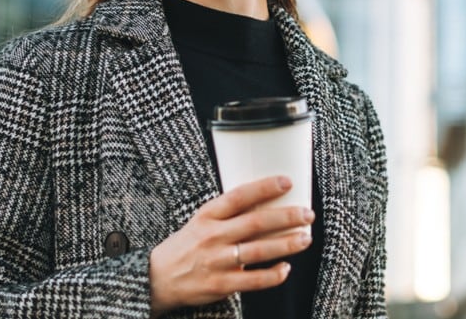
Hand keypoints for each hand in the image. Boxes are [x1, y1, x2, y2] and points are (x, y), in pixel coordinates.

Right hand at [148, 175, 314, 316]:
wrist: (158, 278)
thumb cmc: (186, 246)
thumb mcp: (200, 221)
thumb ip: (228, 214)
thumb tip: (266, 204)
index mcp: (208, 215)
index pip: (239, 196)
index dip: (265, 188)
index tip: (287, 182)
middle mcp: (213, 236)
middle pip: (256, 223)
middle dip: (286, 217)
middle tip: (307, 214)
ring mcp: (217, 261)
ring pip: (259, 251)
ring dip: (286, 244)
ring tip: (305, 239)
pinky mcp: (221, 284)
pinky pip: (254, 280)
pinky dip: (273, 275)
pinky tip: (285, 269)